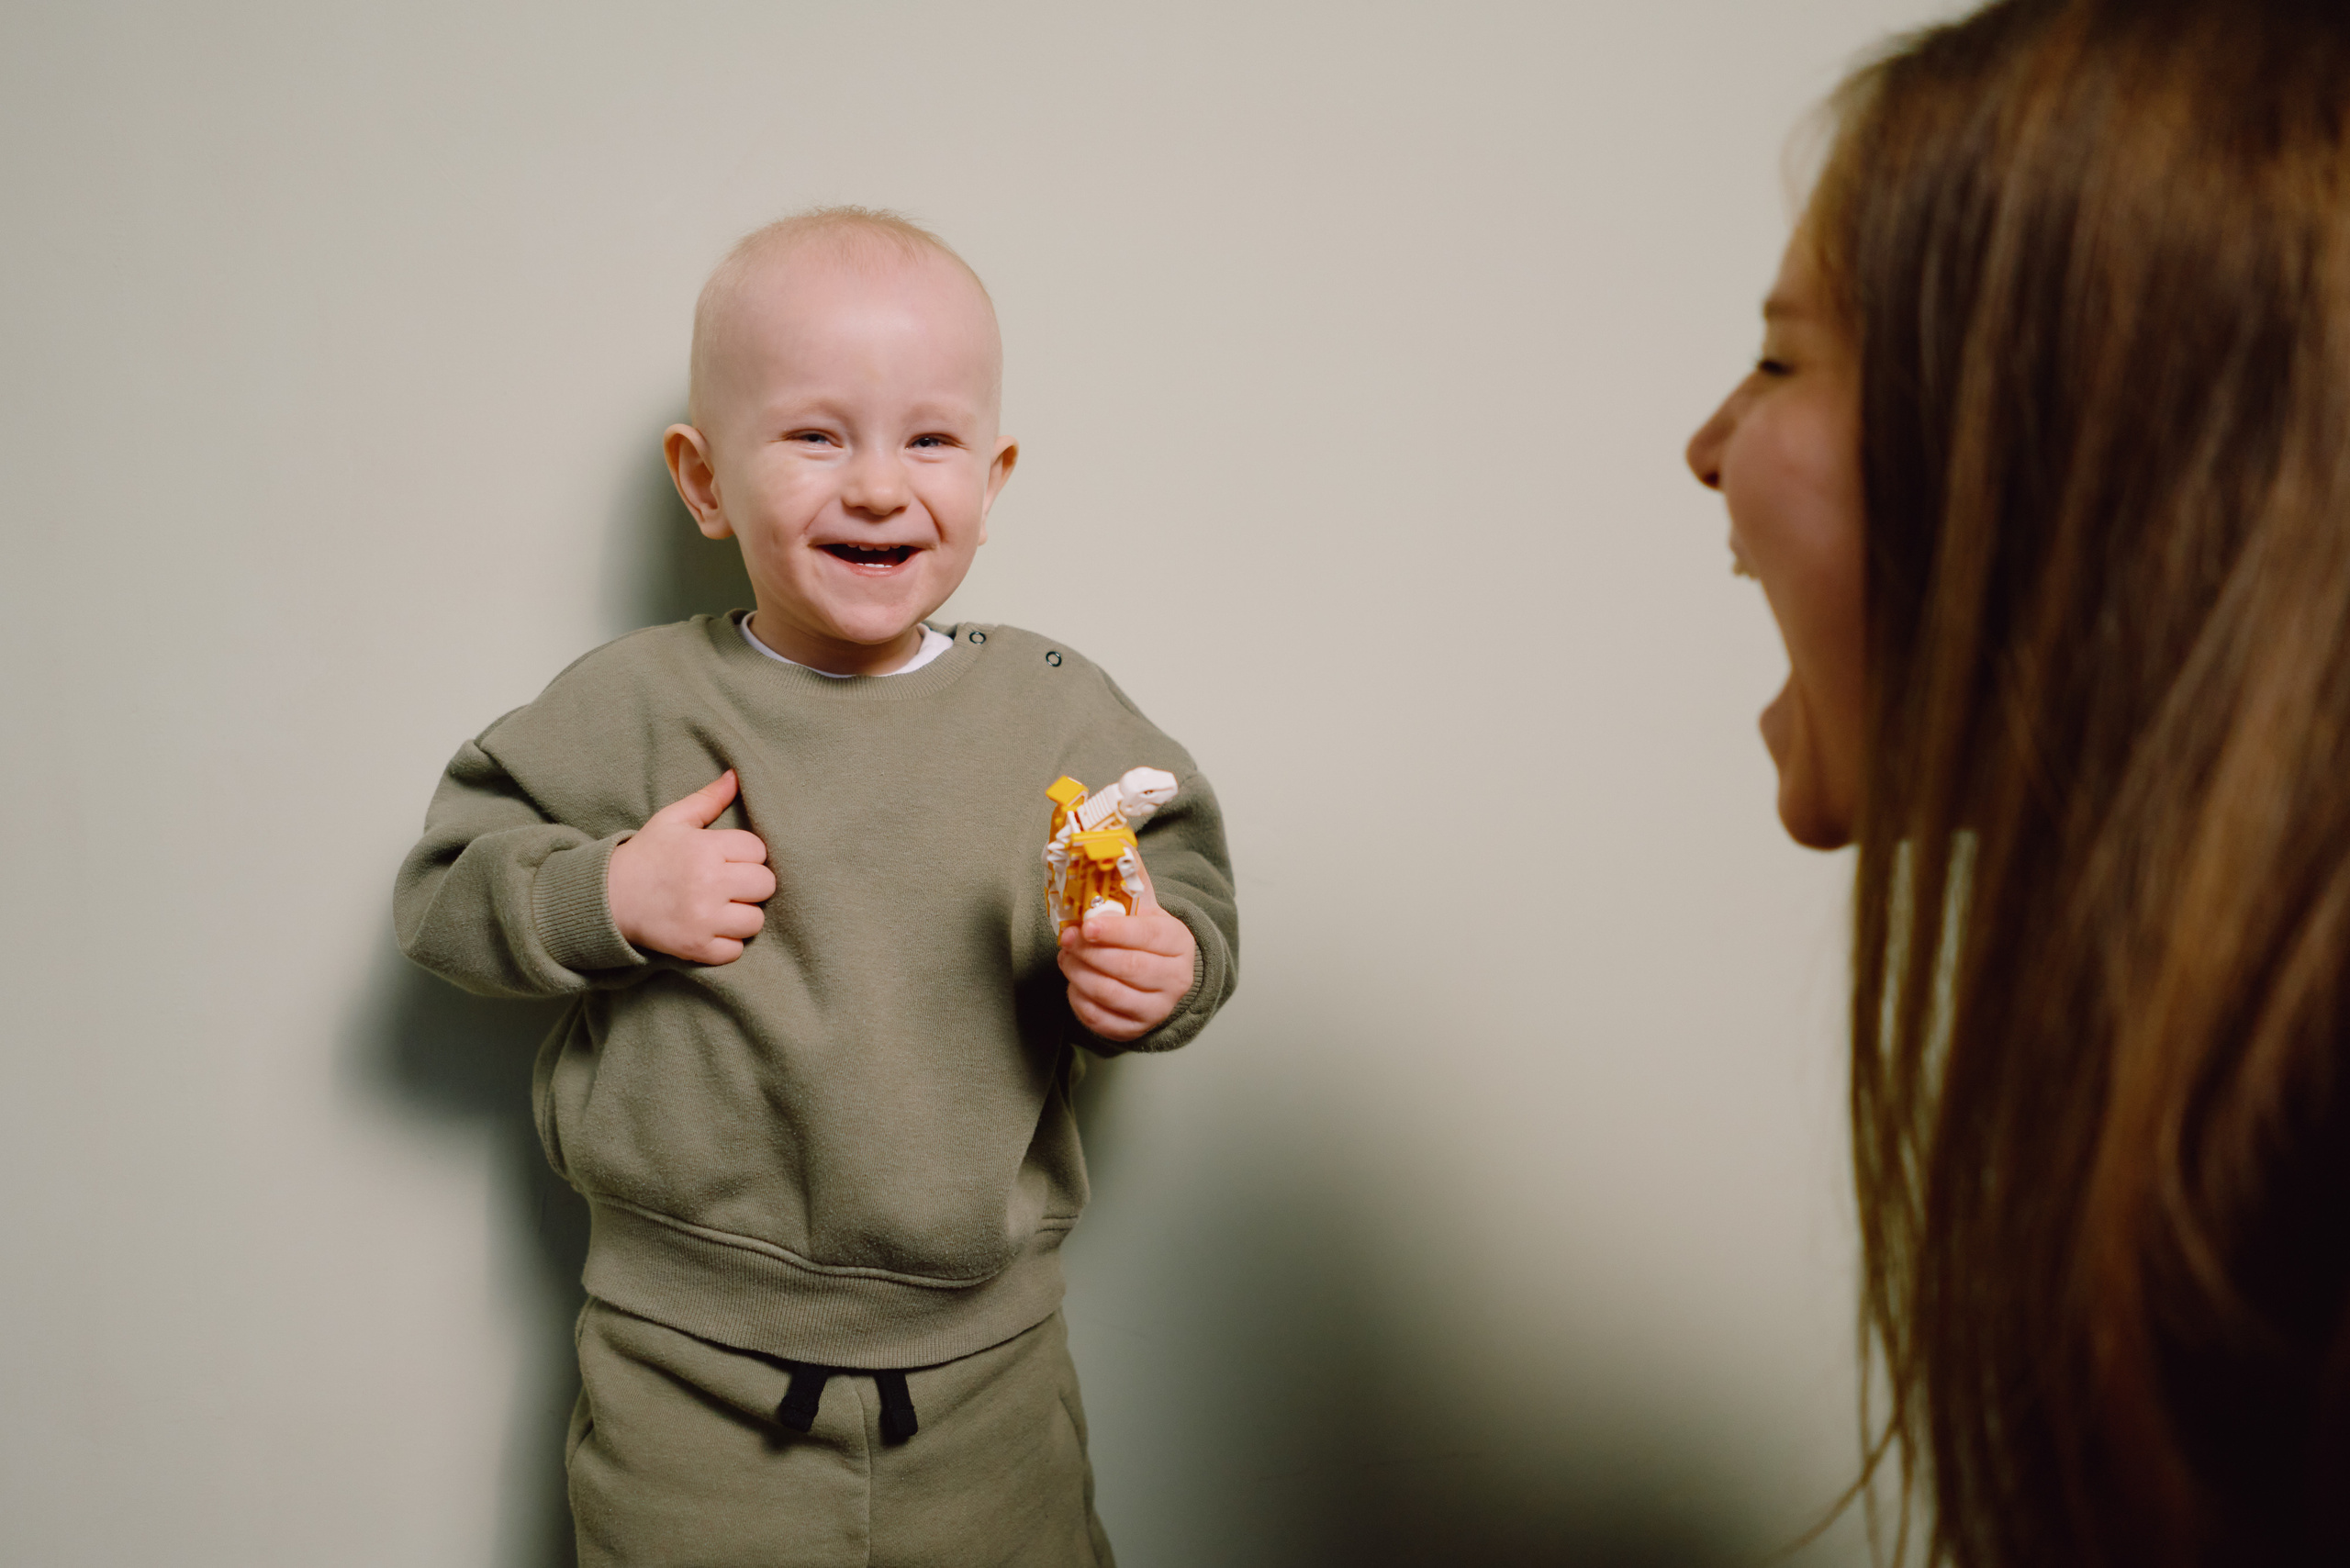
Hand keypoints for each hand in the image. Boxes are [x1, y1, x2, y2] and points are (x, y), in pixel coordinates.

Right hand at [606, 770, 774, 964]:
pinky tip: (709, 928)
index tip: (727, 858)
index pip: (758, 850)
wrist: (607, 899)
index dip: (746, 854)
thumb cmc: (646, 855)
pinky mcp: (697, 948)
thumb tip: (736, 775)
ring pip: (756, 920)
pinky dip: (726, 943)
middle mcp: (708, 884)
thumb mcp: (672, 820)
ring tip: (720, 907)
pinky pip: (736, 950)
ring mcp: (703, 919)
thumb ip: (707, 799)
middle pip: (765, 884)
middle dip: (751, 884)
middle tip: (728, 883)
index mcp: (705, 848)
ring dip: (742, 915)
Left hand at [1057, 869, 1196, 1042]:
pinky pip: (1101, 1020)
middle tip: (1066, 940)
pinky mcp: (1138, 1029)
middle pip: (1126, 968)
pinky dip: (1080, 1001)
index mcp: (1177, 942)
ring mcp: (1157, 1008)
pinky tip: (1074, 983)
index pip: (1145, 937)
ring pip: (1111, 995)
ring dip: (1079, 975)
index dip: (1113, 932)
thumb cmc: (1149, 937)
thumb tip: (1113, 838)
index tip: (1085, 925)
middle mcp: (1174, 978)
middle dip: (1089, 953)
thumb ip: (1130, 876)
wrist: (1167, 976)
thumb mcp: (1146, 906)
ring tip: (1066, 958)